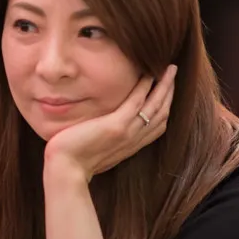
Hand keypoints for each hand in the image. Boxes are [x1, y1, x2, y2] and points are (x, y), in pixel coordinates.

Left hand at [44, 64, 176, 181]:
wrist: (66, 170)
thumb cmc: (75, 161)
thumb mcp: (98, 150)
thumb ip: (107, 139)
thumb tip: (103, 129)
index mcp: (131, 146)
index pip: (157, 125)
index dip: (166, 106)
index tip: (167, 90)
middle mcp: (134, 140)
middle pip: (161, 114)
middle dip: (170, 92)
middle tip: (172, 73)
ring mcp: (127, 133)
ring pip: (155, 106)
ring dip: (165, 86)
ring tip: (170, 69)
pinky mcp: (116, 126)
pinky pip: (136, 103)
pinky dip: (145, 87)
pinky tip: (149, 73)